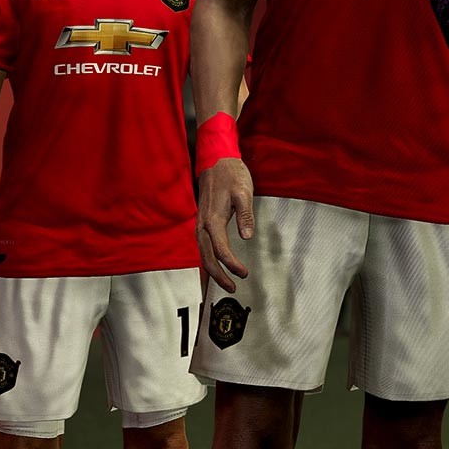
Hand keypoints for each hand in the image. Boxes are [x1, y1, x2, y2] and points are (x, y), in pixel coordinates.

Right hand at [197, 156, 254, 293]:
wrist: (217, 160)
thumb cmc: (232, 175)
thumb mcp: (244, 192)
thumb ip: (245, 215)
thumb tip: (247, 237)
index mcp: (213, 220)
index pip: (221, 249)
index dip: (231, 264)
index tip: (243, 274)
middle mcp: (203, 225)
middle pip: (207, 257)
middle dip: (219, 275)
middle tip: (233, 288)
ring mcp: (201, 223)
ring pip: (203, 252)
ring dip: (213, 269)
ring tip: (227, 282)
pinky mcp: (203, 221)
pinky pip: (203, 245)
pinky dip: (210, 258)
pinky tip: (218, 264)